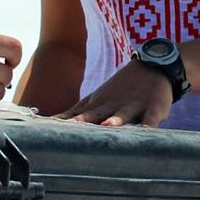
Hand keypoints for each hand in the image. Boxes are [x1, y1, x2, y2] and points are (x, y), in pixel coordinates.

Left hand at [59, 62, 175, 127]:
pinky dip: (148, 124)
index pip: (76, 115)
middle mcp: (112, 105)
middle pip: (95, 115)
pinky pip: (151, 118)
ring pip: (123, 114)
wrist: (153, 67)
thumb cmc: (121, 90)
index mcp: (97, 105)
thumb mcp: (97, 99)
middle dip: (81, 123)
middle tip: (66, 132)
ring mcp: (133, 105)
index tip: (45, 131)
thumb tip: (52, 124)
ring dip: (115, 120)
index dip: (62, 123)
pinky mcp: (153, 107)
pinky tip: (145, 131)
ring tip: (108, 126)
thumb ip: (77, 113)